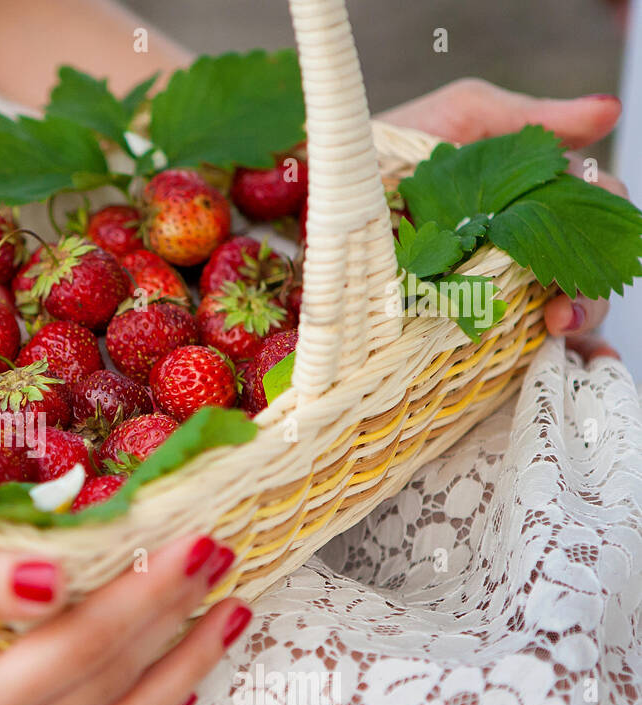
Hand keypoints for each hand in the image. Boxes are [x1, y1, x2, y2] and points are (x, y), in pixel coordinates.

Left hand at [378, 78, 625, 361]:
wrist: (323, 195)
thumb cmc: (388, 153)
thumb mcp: (456, 119)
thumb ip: (528, 118)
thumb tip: (609, 113)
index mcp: (529, 198)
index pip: (595, 211)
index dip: (606, 224)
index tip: (593, 241)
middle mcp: (520, 245)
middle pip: (586, 268)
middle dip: (590, 289)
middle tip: (564, 307)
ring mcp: (494, 289)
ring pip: (566, 308)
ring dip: (581, 322)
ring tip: (557, 326)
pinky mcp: (465, 324)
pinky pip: (524, 350)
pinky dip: (563, 358)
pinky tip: (574, 362)